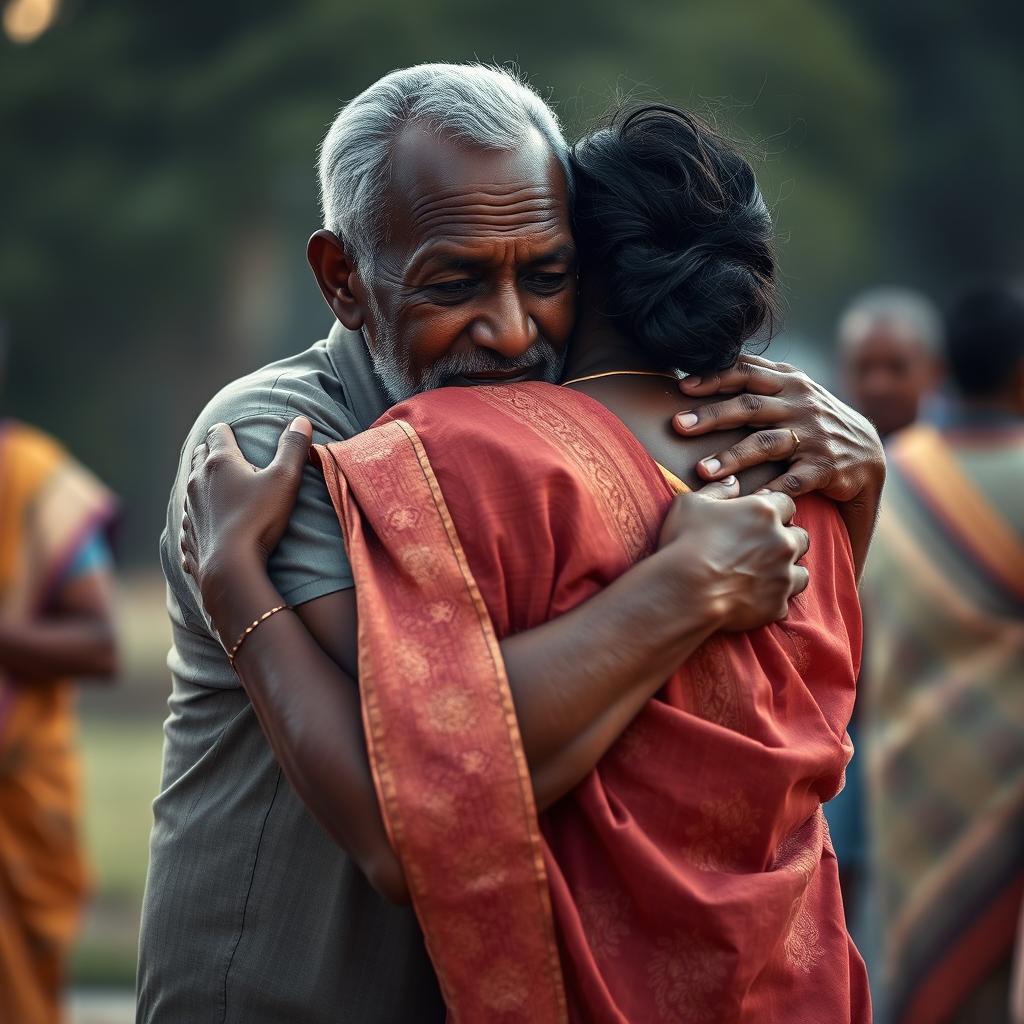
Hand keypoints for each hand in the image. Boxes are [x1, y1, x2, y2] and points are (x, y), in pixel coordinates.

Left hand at [180, 417, 312, 612]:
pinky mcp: (188, 535)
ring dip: (203, 484)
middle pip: (199, 455)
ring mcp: (189, 509)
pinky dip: (198, 516)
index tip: (235, 433)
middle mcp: (198, 481)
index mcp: (221, 462)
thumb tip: (302, 420)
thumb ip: (294, 448)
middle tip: (226, 455)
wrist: (230, 567)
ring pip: (191, 487)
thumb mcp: (285, 479)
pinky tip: (208, 525)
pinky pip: (188, 520)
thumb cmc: (260, 519)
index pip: (217, 433)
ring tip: (218, 489)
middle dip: (210, 451)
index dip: (227, 430)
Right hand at [657, 478, 809, 631]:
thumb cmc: (685, 542)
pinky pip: (785, 601)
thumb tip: (733, 482)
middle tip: (762, 548)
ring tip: (764, 576)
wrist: (684, 590)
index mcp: (765, 512)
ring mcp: (783, 576)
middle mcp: (782, 542)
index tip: (758, 520)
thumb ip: (718, 490)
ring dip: (787, 571)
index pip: (787, 503)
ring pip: (801, 572)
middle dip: (786, 540)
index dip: (774, 511)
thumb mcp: (692, 504)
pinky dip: (773, 600)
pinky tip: (753, 599)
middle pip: (800, 537)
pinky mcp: (777, 605)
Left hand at [672, 354, 884, 501]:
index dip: (714, 377)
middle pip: (749, 406)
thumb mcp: (792, 391)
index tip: (682, 386)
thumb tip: (706, 372)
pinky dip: (769, 491)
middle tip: (678, 425)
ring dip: (732, 458)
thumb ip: (757, 380)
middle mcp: (800, 404)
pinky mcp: (824, 466)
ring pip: (766, 443)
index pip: (747, 371)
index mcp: (788, 382)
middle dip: (711, 415)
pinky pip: (792, 481)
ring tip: (703, 472)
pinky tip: (746, 500)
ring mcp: (813, 435)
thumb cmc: (813, 421)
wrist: (867, 454)